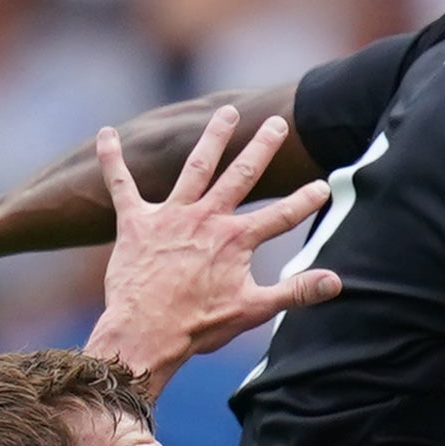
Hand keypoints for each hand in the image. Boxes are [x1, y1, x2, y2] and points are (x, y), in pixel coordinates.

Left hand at [83, 108, 338, 385]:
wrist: (144, 332)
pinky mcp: (135, 222)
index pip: (281, 216)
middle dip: (262, 148)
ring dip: (212, 138)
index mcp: (235, 240)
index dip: (306, 201)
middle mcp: (205, 219)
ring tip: (226, 113)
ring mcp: (170, 217)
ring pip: (195, 167)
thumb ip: (296, 291)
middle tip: (277, 123)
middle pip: (241, 175)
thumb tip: (336, 282)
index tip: (324, 185)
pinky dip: (113, 158)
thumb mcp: (254, 310)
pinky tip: (107, 133)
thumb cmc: (198, 326)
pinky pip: (121, 184)